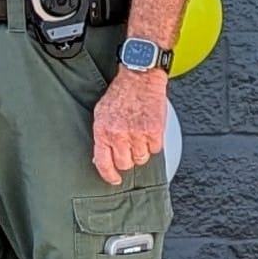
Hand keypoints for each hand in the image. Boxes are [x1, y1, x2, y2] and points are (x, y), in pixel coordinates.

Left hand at [91, 68, 167, 186]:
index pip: (103, 162)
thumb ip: (103, 136)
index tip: (114, 180)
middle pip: (125, 164)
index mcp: (103, 131)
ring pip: (142, 158)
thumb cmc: (120, 94)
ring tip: (139, 135)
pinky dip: (153, 143)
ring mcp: (137, 134)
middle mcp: (119, 134)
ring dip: (141, 151)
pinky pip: (155, 149)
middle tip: (129, 148)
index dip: (109, 175)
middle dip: (128, 159)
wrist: (139, 78)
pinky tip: (148, 130)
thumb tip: (103, 156)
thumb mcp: (101, 114)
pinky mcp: (155, 131)